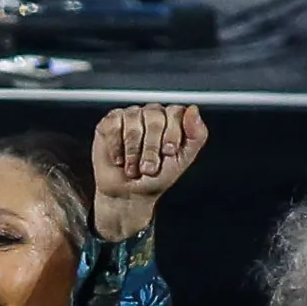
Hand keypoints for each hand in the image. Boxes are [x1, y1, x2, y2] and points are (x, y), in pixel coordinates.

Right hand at [91, 103, 206, 239]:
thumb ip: (196, 135)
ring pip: (133, 122)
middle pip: (154, 118)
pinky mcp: (110, 123)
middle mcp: (151, 114)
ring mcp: (131, 116)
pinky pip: (114, 125)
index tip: (168, 152)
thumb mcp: (183, 159)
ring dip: (133, 151)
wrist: (129, 195)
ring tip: (133, 166)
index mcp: (172, 120)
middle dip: (152, 148)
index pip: (175, 113)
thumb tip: (193, 110)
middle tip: (149, 166)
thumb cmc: (155, 177)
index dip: (172, 134)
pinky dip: (116, 146)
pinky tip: (119, 158)